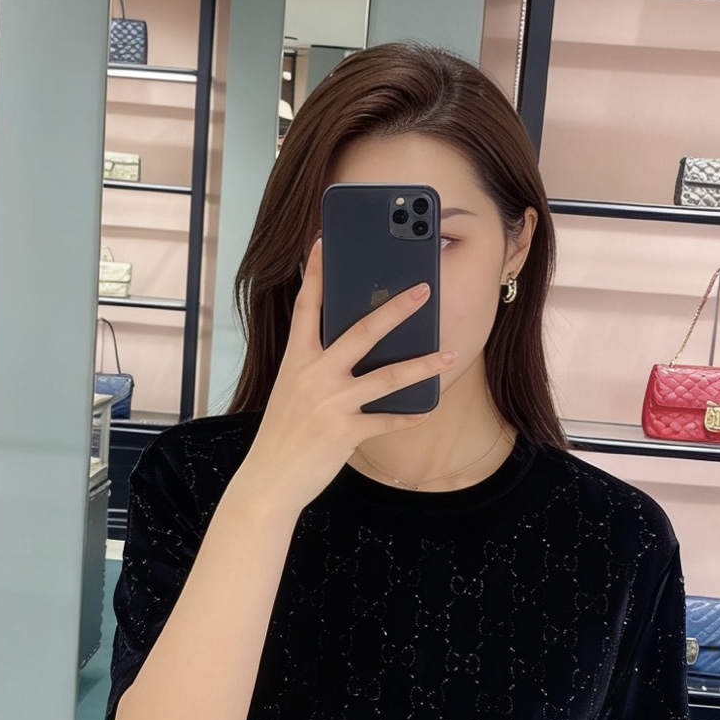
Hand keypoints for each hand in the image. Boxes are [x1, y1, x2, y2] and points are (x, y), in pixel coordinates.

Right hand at [237, 236, 454, 515]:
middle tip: (424, 291)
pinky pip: (387, 420)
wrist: (268, 478)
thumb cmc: (284, 432)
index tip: (324, 241)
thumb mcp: (292, 390)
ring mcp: (330, 404)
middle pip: (361, 332)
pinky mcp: (345, 432)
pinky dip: (409, 415)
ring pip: (386, 377)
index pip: (307, 307)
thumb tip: (354, 348)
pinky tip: (427, 408)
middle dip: (395, 309)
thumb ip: (318, 366)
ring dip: (423, 365)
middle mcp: (313, 376)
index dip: (316, 273)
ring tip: (450, 354)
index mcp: (296, 360)